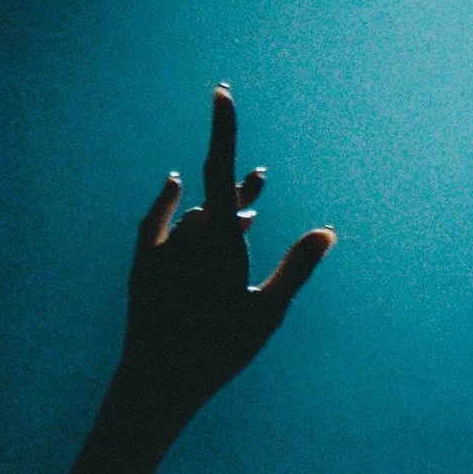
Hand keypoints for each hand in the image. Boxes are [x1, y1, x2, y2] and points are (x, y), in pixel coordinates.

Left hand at [116, 86, 333, 424]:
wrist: (157, 381)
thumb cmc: (219, 350)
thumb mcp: (267, 312)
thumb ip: (296, 267)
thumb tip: (328, 232)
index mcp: (221, 243)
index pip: (221, 172)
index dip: (222, 129)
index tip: (220, 92)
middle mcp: (187, 237)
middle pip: (219, 202)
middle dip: (241, 195)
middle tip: (261, 178)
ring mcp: (163, 249)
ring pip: (197, 218)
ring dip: (218, 212)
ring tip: (242, 214)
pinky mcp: (144, 262)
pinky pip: (158, 220)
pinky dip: (169, 200)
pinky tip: (174, 185)